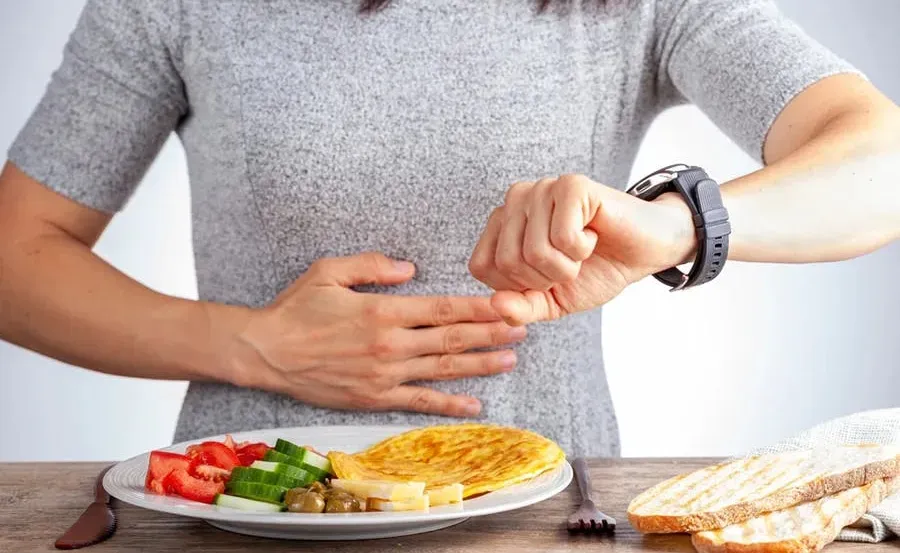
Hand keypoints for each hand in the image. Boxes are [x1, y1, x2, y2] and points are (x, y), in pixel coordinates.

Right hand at [230, 252, 525, 416]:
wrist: (265, 352)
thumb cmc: (295, 309)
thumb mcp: (329, 271)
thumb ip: (372, 265)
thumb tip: (410, 269)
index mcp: (383, 311)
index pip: (443, 309)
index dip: (478, 308)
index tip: (506, 305)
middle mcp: (390, 344)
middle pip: (452, 339)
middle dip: (491, 334)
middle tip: (523, 329)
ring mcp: (385, 374)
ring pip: (443, 370)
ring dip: (480, 365)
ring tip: (510, 359)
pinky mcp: (375, 397)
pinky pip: (420, 402)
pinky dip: (449, 404)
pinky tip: (474, 405)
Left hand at [469, 174, 695, 324]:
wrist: (643, 253)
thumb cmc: (595, 271)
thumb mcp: (552, 302)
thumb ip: (521, 308)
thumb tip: (495, 305)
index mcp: (502, 225)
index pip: (481, 267)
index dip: (518, 286)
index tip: (547, 275)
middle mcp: (515, 200)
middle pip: (507, 261)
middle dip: (546, 277)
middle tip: (570, 262)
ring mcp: (542, 189)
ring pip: (535, 251)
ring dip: (567, 265)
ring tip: (582, 248)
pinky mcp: (571, 185)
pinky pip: (563, 237)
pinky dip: (582, 248)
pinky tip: (593, 233)